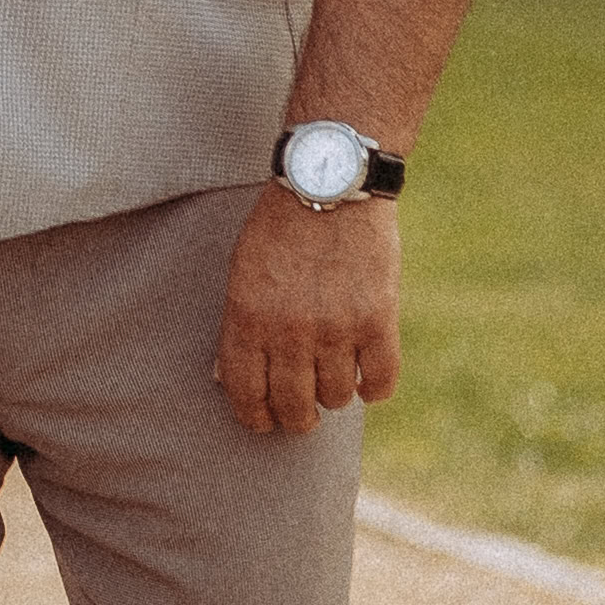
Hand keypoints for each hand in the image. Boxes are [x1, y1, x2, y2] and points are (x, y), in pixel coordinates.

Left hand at [217, 190, 400, 438]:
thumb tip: (224, 380)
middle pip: (293, 405)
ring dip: (334, 397)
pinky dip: (374, 388)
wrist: (328, 182)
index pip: (245, 393)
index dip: (254, 417)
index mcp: (247, 318)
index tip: (263, 422)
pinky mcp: (378, 319)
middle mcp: (288, 330)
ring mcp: (335, 327)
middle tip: (301, 413)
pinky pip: (380, 381)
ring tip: (333, 380)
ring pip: (336, 398)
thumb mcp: (240, 272)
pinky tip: (367, 379)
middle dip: (295, 417)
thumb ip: (235, 327)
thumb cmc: (278, 227)